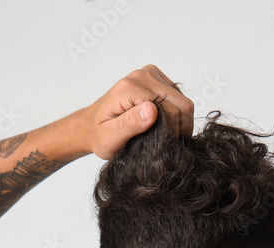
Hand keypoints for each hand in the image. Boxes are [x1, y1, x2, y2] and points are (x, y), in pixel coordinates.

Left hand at [79, 64, 194, 159]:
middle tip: (168, 144)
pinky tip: (165, 125)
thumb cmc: (99, 135)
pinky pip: (178, 97)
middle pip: (181, 103)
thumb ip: (129, 124)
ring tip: (166, 136)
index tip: (165, 146)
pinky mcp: (155, 77)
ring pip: (182, 101)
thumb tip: (152, 110)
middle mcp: (141, 76)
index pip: (170, 109)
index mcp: (130, 88)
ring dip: (180, 121)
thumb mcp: (110, 138)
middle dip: (180, 127)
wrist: (92, 125)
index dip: (173, 132)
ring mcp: (150, 74)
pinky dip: (177, 114)